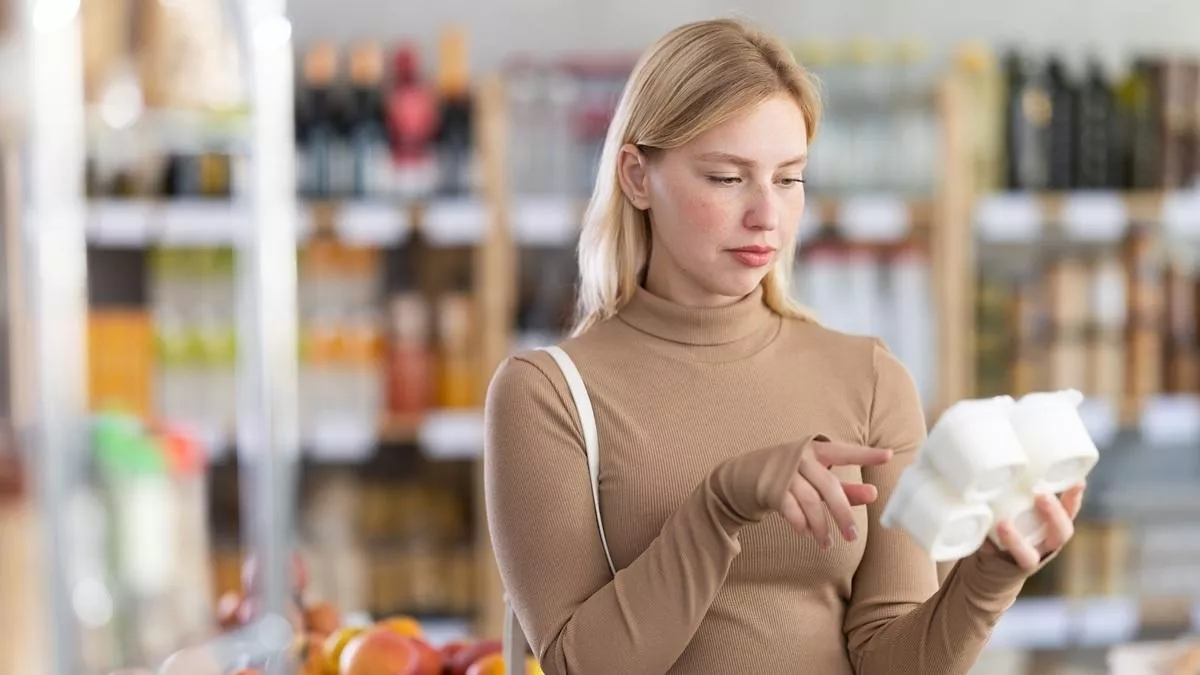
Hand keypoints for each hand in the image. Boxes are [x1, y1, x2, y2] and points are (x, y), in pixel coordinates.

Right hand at [778, 440, 892, 549]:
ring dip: (820, 526)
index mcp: (816, 450)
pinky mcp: (770, 488)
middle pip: (828, 486)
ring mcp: (784, 472)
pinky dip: (800, 523)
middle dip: (842, 513)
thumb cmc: (790, 476)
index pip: (844, 452)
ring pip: (810, 501)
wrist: (744, 476)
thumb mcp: (817, 479)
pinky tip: (806, 533)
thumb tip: (874, 494)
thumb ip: (845, 488)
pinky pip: (790, 509)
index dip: (866, 454)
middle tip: (852, 536)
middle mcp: (801, 457)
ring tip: (827, 543)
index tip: (888, 456)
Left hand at [982, 481, 1086, 571]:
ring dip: (1046, 520)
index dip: (1075, 495)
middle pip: (1065, 526)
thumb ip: (996, 492)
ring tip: (1036, 500)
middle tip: (1045, 491)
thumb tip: (979, 454)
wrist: (984, 575)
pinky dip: (1013, 540)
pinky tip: (1002, 525)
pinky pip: (1024, 555)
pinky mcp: (1020, 566)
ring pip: (1053, 540)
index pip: (1069, 509)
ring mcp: (1038, 555)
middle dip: (1061, 507)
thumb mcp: (997, 512)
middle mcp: (1047, 541)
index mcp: (1046, 525)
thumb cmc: (991, 537)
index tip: (1079, 479)